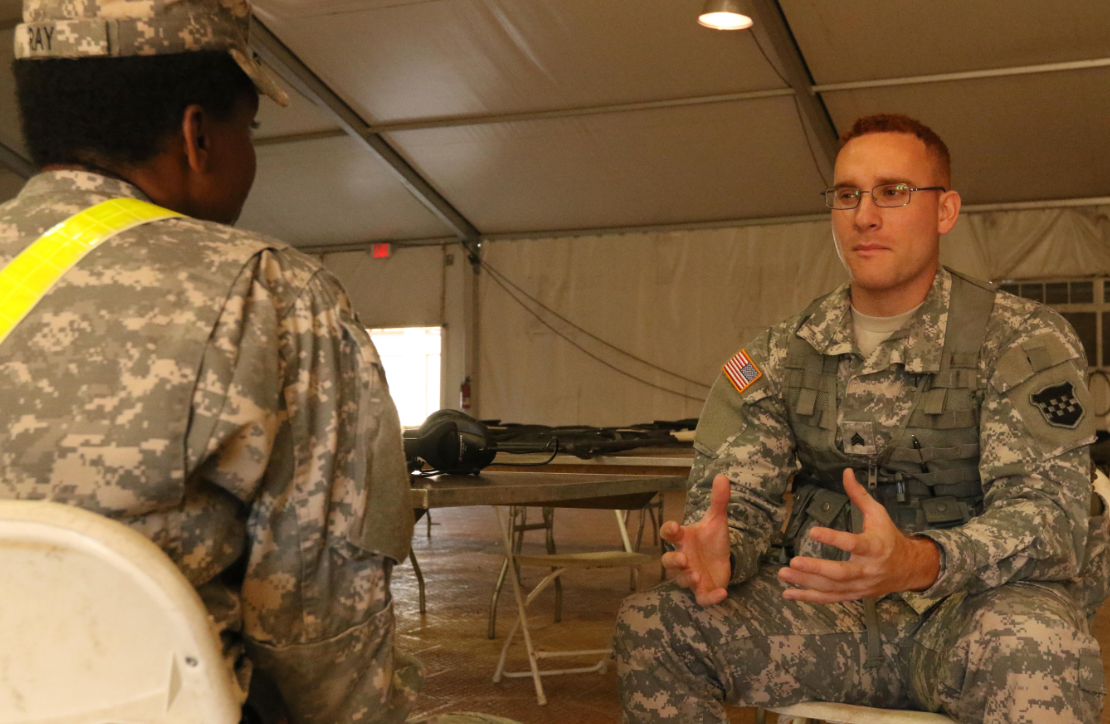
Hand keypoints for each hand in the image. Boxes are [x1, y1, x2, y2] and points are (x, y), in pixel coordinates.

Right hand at [660, 474, 732, 605]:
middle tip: (682, 559)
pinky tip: (722, 594)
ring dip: (686, 578)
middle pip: (668, 561)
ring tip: (697, 575)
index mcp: (683, 539)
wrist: (723, 560)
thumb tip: (723, 476)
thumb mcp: (717, 520)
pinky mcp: (703, 590)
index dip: (669, 530)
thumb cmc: (713, 540)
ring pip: (681, 580)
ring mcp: (691, 575)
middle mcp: (683, 558)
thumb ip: (719, 500)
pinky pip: (701, 598)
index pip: (669, 534)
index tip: (673, 527)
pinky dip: (710, 598)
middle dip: (672, 561)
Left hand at [777, 469, 939, 602]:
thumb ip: (859, 496)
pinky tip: (788, 594)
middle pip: (840, 573)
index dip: (833, 538)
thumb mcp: (878, 514)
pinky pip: (830, 599)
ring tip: (783, 574)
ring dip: (806, 583)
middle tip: (793, 561)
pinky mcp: (853, 595)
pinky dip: (809, 598)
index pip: (853, 543)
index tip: (812, 531)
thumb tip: (846, 471)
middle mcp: (867, 569)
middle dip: (816, 568)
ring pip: (832, 588)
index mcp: (875, 547)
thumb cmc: (889, 537)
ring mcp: (860, 586)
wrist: (909, 568)